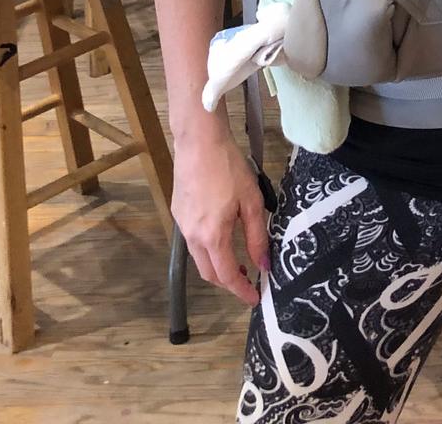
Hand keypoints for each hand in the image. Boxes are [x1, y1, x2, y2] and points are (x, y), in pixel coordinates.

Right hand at [172, 130, 271, 306]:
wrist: (199, 142)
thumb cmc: (229, 168)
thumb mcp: (251, 202)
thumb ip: (257, 236)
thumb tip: (264, 264)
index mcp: (212, 236)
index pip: (226, 275)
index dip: (241, 291)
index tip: (254, 299)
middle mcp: (192, 236)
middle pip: (208, 272)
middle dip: (228, 282)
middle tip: (248, 281)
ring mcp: (181, 224)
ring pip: (199, 258)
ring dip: (217, 266)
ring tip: (238, 262)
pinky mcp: (177, 212)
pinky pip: (192, 241)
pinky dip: (208, 249)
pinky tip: (222, 238)